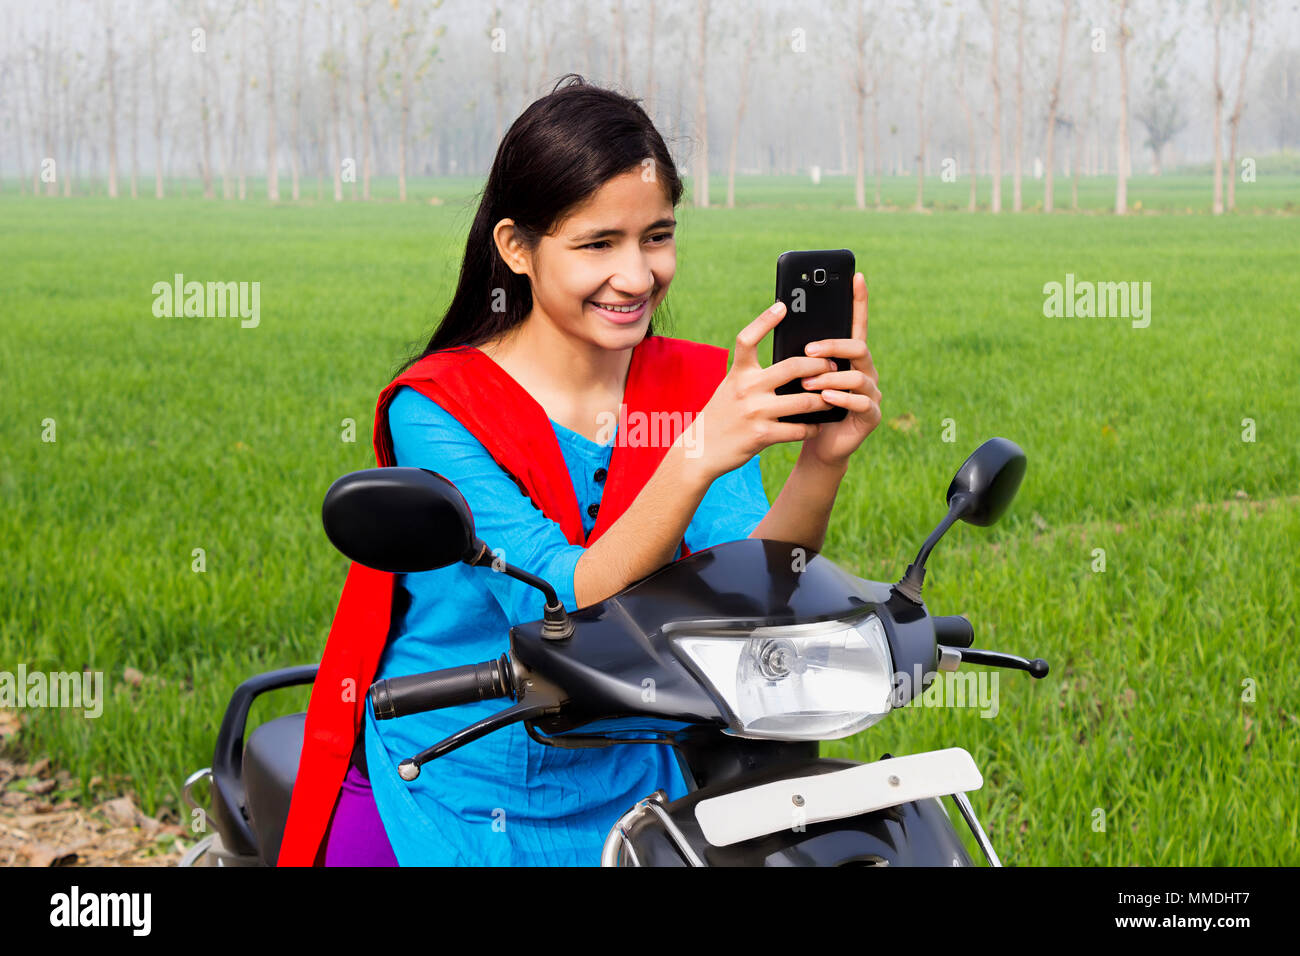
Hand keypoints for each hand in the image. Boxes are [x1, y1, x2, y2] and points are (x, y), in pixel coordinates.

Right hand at [687, 300, 842, 479]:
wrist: (700, 450)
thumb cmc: (720, 416)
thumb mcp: (730, 388)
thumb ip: (752, 376)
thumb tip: (789, 367)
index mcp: (738, 373)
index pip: (748, 339)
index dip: (764, 321)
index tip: (782, 306)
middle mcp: (746, 389)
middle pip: (792, 367)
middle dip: (819, 365)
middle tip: (832, 366)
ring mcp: (755, 412)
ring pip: (804, 401)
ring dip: (824, 400)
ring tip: (833, 398)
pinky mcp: (762, 435)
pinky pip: (798, 429)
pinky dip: (812, 428)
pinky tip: (818, 426)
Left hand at [795, 272, 881, 468]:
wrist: (813, 443)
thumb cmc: (803, 406)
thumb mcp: (796, 377)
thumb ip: (798, 355)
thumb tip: (780, 322)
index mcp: (848, 358)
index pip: (855, 324)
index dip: (858, 300)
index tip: (856, 276)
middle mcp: (865, 371)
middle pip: (858, 347)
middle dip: (833, 346)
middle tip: (807, 351)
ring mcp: (872, 393)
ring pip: (859, 376)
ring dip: (831, 377)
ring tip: (808, 384)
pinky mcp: (872, 416)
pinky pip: (862, 403)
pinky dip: (841, 398)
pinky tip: (825, 398)